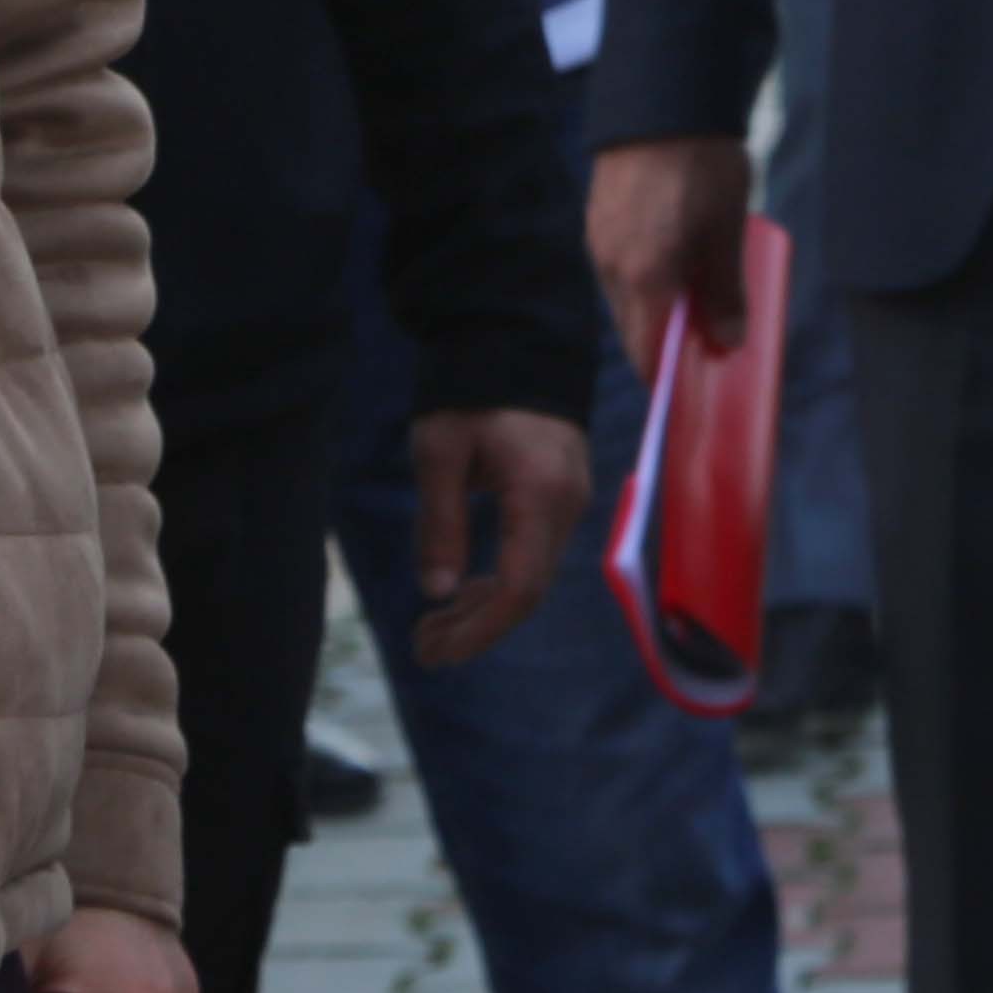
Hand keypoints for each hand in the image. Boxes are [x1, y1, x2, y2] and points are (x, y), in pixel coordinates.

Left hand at [406, 406, 592, 667]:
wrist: (516, 340)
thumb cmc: (471, 392)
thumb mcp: (439, 454)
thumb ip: (440, 524)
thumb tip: (438, 593)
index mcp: (540, 494)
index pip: (519, 588)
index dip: (478, 630)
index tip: (433, 652)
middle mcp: (568, 504)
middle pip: (528, 591)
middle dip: (474, 628)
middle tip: (421, 647)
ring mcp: (571, 500)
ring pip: (533, 576)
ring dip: (484, 609)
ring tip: (431, 626)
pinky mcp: (563, 495)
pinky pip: (536, 554)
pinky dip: (500, 581)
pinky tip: (464, 589)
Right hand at [590, 135, 757, 390]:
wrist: (664, 96)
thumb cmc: (703, 164)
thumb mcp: (728, 229)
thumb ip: (726, 290)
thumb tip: (729, 342)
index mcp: (645, 276)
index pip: (649, 353)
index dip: (670, 378)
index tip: (693, 392)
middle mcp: (612, 267)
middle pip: (636, 330)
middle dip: (667, 345)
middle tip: (707, 345)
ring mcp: (598, 244)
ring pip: (626, 300)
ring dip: (656, 310)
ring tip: (699, 300)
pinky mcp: (597, 222)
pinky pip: (618, 270)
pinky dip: (644, 281)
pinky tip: (673, 266)